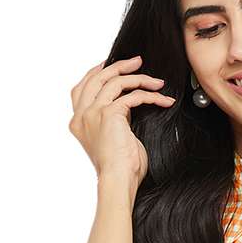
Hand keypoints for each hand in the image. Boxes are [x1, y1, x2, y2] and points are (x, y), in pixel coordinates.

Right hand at [68, 53, 175, 184]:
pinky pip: (132, 97)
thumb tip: (126, 104)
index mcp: (78, 122)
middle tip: (137, 61)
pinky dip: (150, 96)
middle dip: (118, 66)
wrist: (118, 181)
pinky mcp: (109, 114)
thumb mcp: (112, 138)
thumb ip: (113, 119)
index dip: (97, 72)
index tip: (112, 63)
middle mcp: (82, 115)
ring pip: (115, 82)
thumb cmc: (119, 168)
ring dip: (139, 78)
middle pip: (96, 78)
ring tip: (157, 82)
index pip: (82, 87)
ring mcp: (93, 113)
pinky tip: (163, 100)